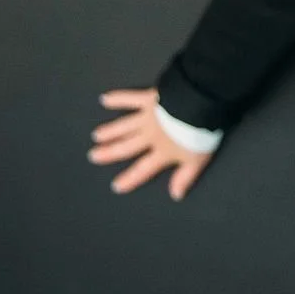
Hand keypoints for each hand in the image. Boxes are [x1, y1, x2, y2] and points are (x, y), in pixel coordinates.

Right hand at [89, 87, 212, 200]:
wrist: (200, 106)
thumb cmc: (201, 134)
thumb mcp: (197, 160)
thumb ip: (185, 177)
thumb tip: (175, 195)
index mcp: (162, 152)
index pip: (144, 169)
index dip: (131, 178)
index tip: (116, 186)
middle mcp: (150, 136)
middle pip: (127, 146)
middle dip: (110, 152)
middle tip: (93, 155)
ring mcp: (148, 117)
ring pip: (125, 126)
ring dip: (110, 131)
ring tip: (97, 135)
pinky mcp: (149, 98)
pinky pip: (130, 98)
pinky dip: (118, 98)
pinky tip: (104, 99)